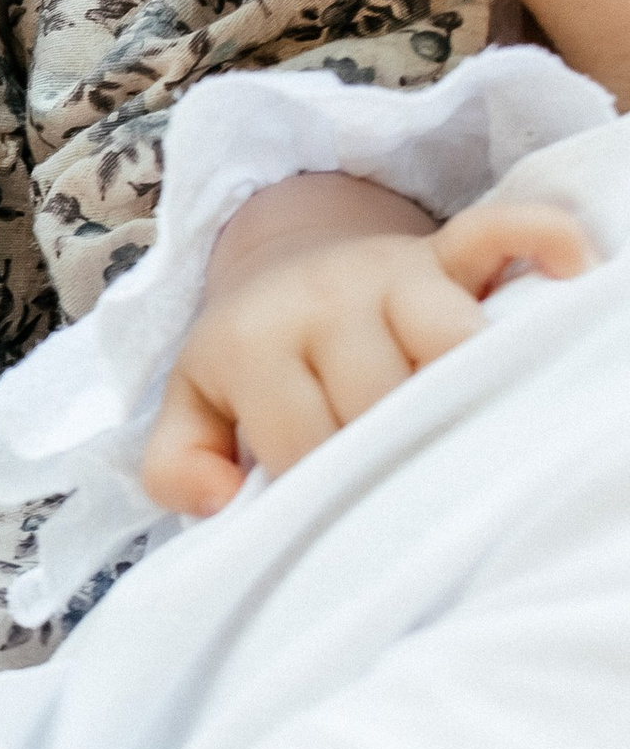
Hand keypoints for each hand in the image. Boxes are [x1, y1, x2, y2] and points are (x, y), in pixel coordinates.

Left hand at [144, 199, 593, 515]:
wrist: (279, 265)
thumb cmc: (248, 359)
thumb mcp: (190, 407)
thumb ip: (176, 465)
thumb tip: (220, 502)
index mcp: (252, 343)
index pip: (302, 440)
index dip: (321, 489)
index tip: (337, 516)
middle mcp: (321, 299)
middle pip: (380, 398)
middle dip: (392, 450)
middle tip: (401, 486)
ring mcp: (389, 271)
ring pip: (445, 334)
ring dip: (461, 385)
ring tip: (468, 433)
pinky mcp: (443, 253)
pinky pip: (498, 232)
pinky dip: (538, 240)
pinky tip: (572, 268)